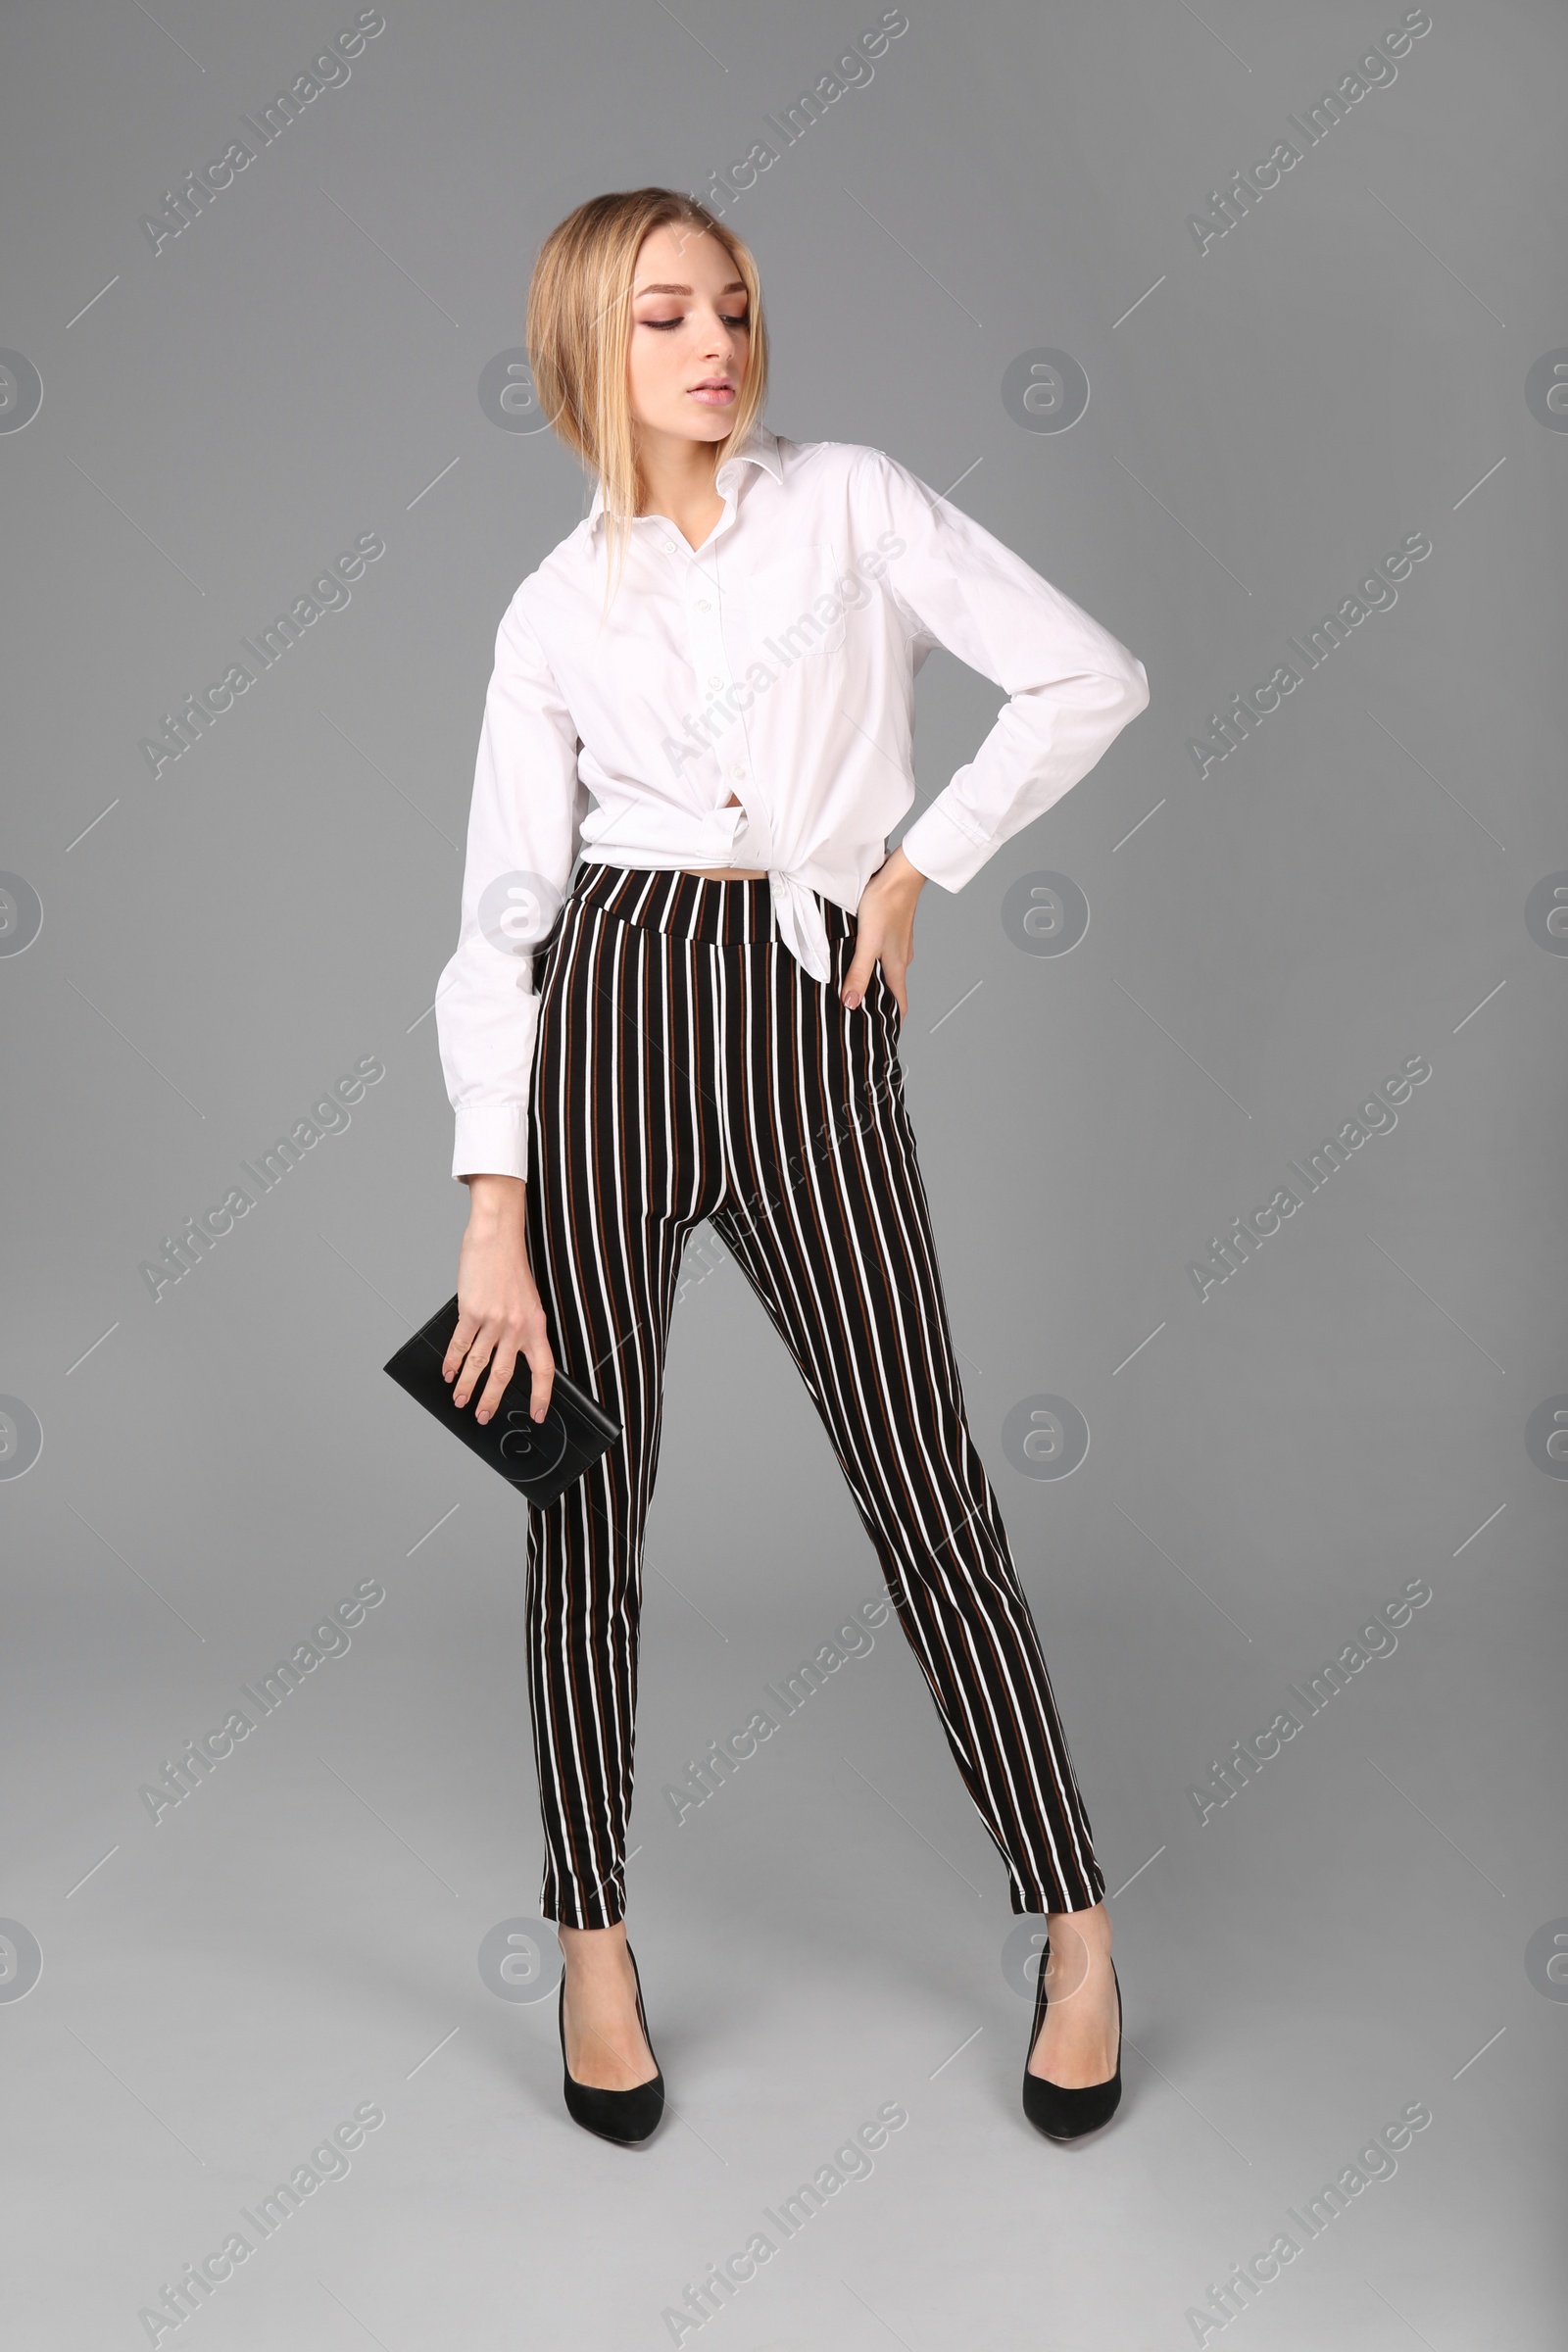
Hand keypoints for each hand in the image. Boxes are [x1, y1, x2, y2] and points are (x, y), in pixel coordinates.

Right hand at [444, 1174, 555, 1424]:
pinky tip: (447, 1373)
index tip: (539, 1414)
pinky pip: (460, 1345)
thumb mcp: (527, 1299)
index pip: (544, 1369)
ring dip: (467, 1386)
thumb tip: (507, 1355)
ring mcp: (494, 1320)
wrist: (497, 1237)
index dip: (543, 1395)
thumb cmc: (510, 1266)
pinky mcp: (472, 1312)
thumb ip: (521, 1327)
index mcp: (537, 1324)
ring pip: (479, 1364)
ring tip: (460, 1400)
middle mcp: (518, 1326)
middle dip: (492, 1400)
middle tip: (483, 1416)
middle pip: (506, 1374)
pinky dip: (452, 1361)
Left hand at [841, 844, 925, 1018]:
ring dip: (874, 983)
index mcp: (897, 967)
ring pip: (886, 971)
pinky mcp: (891, 930)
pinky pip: (883, 954)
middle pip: (892, 990)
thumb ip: (859, 973)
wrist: (900, 873)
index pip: (899, 1005)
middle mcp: (900, 958)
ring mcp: (897, 944)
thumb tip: (851, 1004)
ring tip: (854, 990)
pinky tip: (858, 958)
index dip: (893, 1023)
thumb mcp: (867, 943)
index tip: (884, 1037)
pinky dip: (872, 963)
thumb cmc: (886, 904)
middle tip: (860, 1017)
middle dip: (878, 1005)